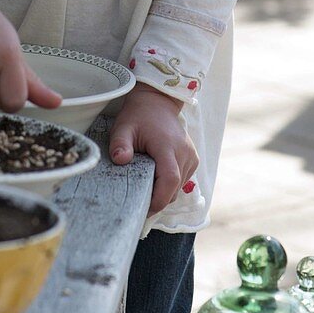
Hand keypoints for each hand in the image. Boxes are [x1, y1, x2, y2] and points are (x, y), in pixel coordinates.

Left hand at [109, 83, 198, 215]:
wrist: (157, 102)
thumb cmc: (138, 116)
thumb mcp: (123, 127)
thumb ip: (120, 144)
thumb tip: (120, 159)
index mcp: (168, 146)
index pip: (169, 180)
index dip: (158, 199)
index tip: (143, 209)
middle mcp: (184, 152)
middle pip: (174, 188)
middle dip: (158, 199)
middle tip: (139, 202)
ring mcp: (191, 156)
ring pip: (179, 187)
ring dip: (164, 192)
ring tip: (146, 186)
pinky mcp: (193, 159)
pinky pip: (182, 181)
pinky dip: (170, 185)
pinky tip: (156, 178)